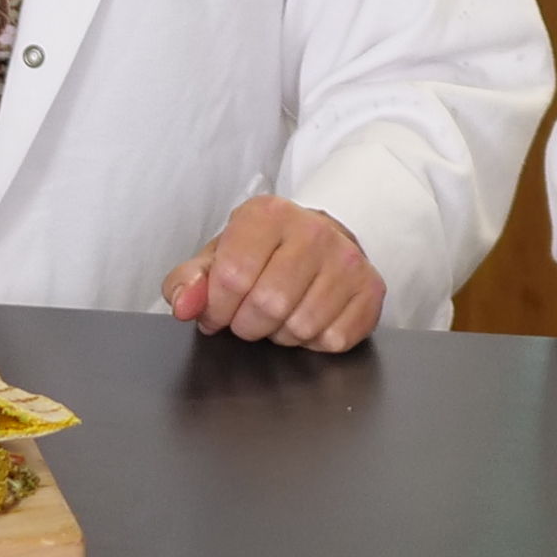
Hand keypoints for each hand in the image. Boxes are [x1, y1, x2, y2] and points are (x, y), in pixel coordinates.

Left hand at [160, 199, 384, 350]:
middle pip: (268, 305)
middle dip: (249, 325)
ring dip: (282, 335)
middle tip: (249, 316)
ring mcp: (348, 259)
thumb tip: (184, 305)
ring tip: (280, 314)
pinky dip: (315, 341)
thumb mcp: (219, 256)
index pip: (232, 277)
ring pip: (302, 326)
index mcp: (267, 214)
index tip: (218, 310)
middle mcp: (313, 230)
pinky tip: (310, 318)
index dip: (217, 308)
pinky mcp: (372, 288)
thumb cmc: (263, 253)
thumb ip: (190, 280)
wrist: (321, 240)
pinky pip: (334, 339)